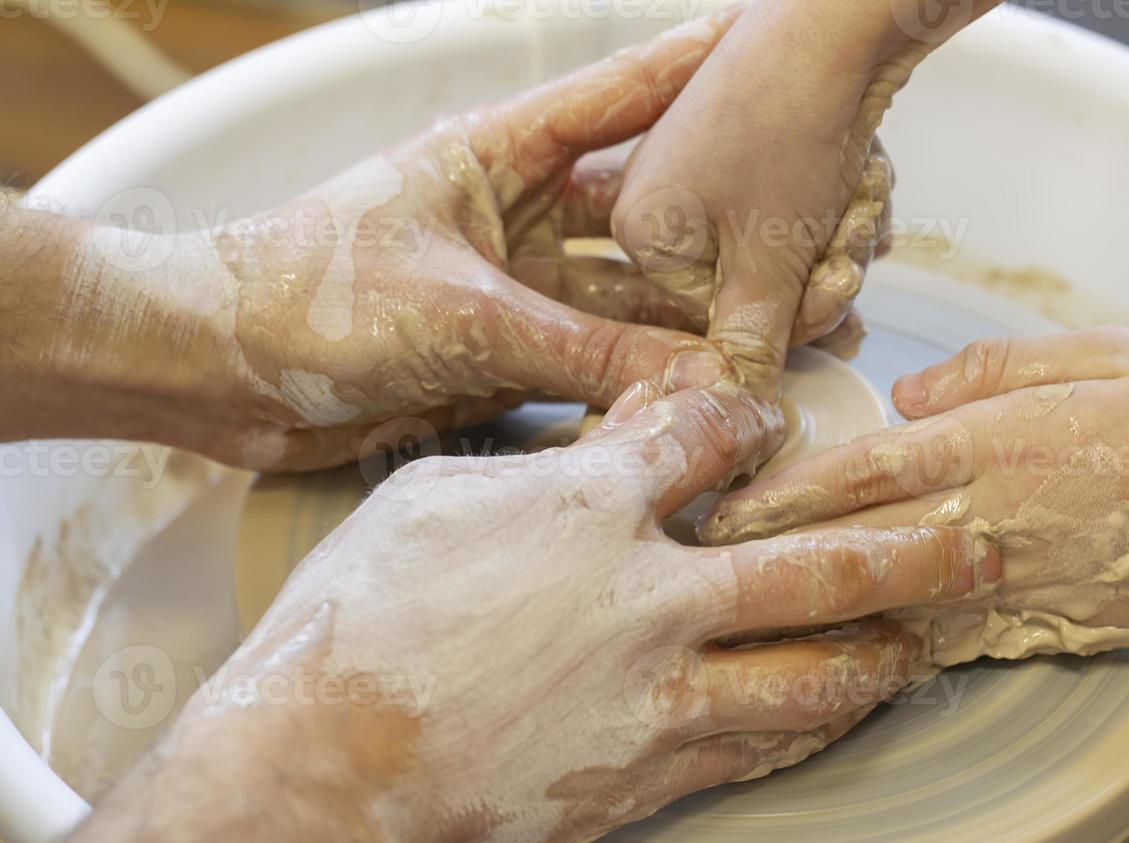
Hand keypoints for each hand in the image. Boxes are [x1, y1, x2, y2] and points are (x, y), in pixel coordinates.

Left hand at [38, 9, 749, 471]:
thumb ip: (575, 349)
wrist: (214, 374)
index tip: (762, 51)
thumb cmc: (303, 298)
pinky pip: (590, 369)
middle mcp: (514, 220)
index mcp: (494, 158)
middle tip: (803, 238)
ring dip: (689, 323)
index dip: (693, 77)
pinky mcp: (499, 360)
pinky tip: (698, 394)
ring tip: (774, 331)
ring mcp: (512, 294)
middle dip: (719, 232)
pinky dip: (639, 385)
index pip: (616, 103)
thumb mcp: (458, 316)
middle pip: (642, 217)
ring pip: (625, 304)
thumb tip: (690, 379)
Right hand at [180, 381, 995, 842]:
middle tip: (974, 537)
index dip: (752, 420)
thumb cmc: (363, 615)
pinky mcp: (645, 772)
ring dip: (883, 652)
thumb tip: (625, 425)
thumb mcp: (444, 494)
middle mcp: (651, 597)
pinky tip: (840, 717)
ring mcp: (658, 692)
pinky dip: (808, 729)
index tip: (774, 421)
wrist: (326, 756)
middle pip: (814, 563)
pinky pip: (755, 748)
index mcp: (595, 509)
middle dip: (906, 545)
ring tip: (929, 640)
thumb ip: (552, 459)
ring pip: (811, 672)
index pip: (708, 440)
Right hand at [612, 0, 914, 396]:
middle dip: (822, 274)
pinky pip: (809, 213)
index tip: (833, 292)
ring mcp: (716, 172)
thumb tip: (739, 400)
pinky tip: (861, 174)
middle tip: (848, 243)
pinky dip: (846, 202)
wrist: (842, 20)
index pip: (720, 324)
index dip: (790, 318)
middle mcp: (666, 201)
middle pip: (760, 292)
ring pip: (795, 257)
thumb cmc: (791, 123)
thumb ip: (752, 340)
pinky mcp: (763, 149)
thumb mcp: (770, 257)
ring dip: (844, 238)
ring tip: (857, 194)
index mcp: (643, 231)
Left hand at [700, 328, 1128, 639]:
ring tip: (752, 616)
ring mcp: (1008, 581)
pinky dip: (891, 643)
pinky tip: (847, 649)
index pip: (859, 472)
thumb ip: (987, 370)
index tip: (723, 506)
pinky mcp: (1039, 623)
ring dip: (818, 610)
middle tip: (706, 571)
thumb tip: (907, 395)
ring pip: (888, 601)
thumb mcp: (1093, 353)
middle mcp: (986, 518)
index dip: (782, 492)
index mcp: (991, 442)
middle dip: (774, 560)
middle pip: (854, 545)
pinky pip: (947, 636)